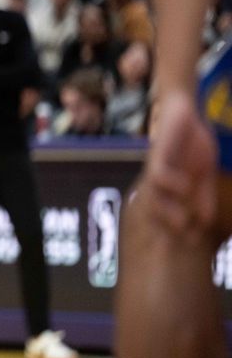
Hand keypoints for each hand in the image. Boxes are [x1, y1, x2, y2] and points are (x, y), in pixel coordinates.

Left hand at [137, 90, 217, 235]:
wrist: (182, 112)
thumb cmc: (191, 144)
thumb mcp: (203, 173)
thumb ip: (204, 196)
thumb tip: (205, 222)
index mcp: (170, 189)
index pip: (166, 215)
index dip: (174, 232)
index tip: (189, 245)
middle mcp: (159, 182)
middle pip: (153, 210)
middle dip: (166, 228)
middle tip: (182, 240)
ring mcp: (157, 167)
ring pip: (152, 195)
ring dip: (166, 211)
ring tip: (183, 221)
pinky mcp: (158, 152)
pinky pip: (158, 173)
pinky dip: (171, 183)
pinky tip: (185, 186)